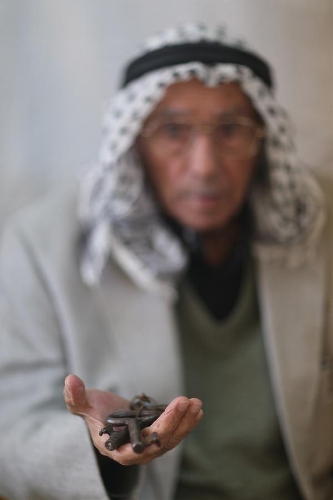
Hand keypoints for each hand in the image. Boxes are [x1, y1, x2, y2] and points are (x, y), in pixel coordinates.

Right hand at [63, 374, 202, 464]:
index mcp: (116, 448)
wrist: (106, 413)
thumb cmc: (93, 410)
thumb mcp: (82, 403)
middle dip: (173, 422)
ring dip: (185, 421)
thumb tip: (70, 380)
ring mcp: (150, 444)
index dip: (148, 442)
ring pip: (171, 437)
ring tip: (196, 403)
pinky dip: (187, 421)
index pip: (133, 452)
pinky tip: (197, 408)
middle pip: (158, 442)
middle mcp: (136, 450)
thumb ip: (76, 396)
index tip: (160, 428)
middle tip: (184, 401)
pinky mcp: (160, 434)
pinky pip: (176, 431)